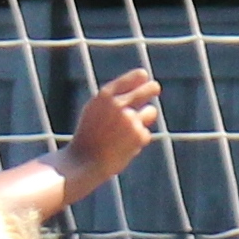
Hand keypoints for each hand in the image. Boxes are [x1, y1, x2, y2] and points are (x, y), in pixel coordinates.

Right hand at [61, 68, 163, 191]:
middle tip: (155, 88)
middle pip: (149, 88)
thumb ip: (113, 99)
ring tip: (125, 133)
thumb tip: (137, 88)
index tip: (144, 77)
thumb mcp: (94, 111)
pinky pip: (145, 133)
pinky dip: (137, 141)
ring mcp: (130, 119)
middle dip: (152, 88)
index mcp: (105, 95)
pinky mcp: (138, 135)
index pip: (134, 77)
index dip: (140, 77)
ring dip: (144, 119)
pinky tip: (121, 148)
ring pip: (150, 112)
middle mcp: (119, 104)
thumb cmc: (88, 136)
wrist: (83, 162)